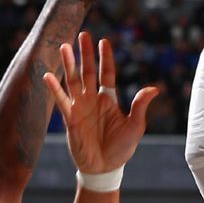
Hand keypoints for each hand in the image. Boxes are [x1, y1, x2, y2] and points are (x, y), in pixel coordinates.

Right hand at [43, 32, 158, 173]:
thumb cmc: (121, 148)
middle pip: (87, 72)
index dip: (105, 58)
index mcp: (108, 99)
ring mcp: (80, 107)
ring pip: (73, 81)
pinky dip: (54, 88)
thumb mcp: (135, 125)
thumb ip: (140, 105)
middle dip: (85, 54)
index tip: (104, 41)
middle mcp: (92, 100)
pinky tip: (48, 75)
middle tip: (83, 35)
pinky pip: (61, 101)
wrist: (106, 168)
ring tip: (64, 46)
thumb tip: (155, 88)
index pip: (106, 73)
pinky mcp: (70, 119)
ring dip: (68, 64)